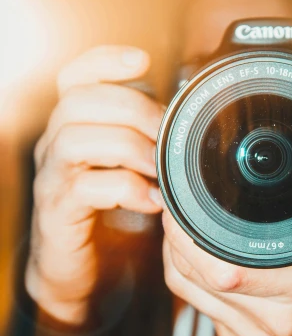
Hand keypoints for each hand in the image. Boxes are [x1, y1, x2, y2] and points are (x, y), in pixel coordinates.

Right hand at [25, 45, 163, 325]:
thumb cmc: (116, 217)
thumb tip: (195, 115)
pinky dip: (124, 189)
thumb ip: (153, 140)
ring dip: (128, 147)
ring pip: (74, 138)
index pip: (75, 75)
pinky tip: (151, 201)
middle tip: (166, 136)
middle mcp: (56, 146)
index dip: (105, 60)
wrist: (86, 275)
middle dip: (132, 109)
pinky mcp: (57, 214)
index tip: (143, 60)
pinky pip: (83, 188)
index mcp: (76, 127)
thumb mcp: (138, 169)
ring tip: (159, 169)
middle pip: (78, 100)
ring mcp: (53, 179)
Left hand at [161, 77, 291, 335]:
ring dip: (175, 254)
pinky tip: (193, 253)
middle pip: (198, 276)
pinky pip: (195, 303)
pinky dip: (186, 274)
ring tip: (179, 225)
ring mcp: (255, 334)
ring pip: (187, 289)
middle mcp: (279, 316)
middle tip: (173, 208)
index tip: (181, 205)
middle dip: (175, 238)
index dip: (191, 235)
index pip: (228, 268)